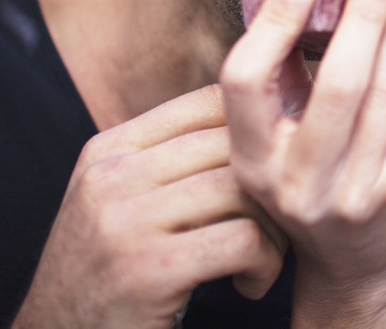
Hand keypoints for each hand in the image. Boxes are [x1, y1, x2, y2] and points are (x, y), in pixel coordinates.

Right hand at [12, 85, 286, 328]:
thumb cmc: (107, 275)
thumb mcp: (120, 202)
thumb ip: (170, 161)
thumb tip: (256, 120)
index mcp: (109, 149)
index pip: (210, 101)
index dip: (260, 131)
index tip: (274, 172)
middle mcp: (111, 176)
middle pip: (234, 144)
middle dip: (274, 182)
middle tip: (279, 223)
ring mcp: (124, 222)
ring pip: (244, 188)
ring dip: (274, 227)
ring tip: (263, 257)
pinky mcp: (146, 272)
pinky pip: (243, 240)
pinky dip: (265, 263)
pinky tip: (249, 284)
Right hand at [220, 0, 385, 327]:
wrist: (355, 261)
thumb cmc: (310, 178)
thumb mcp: (275, 140)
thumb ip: (280, 79)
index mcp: (250, 160)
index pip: (244, 80)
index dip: (272, 21)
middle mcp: (294, 181)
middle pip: (335, 83)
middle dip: (361, 19)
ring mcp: (350, 190)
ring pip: (381, 92)